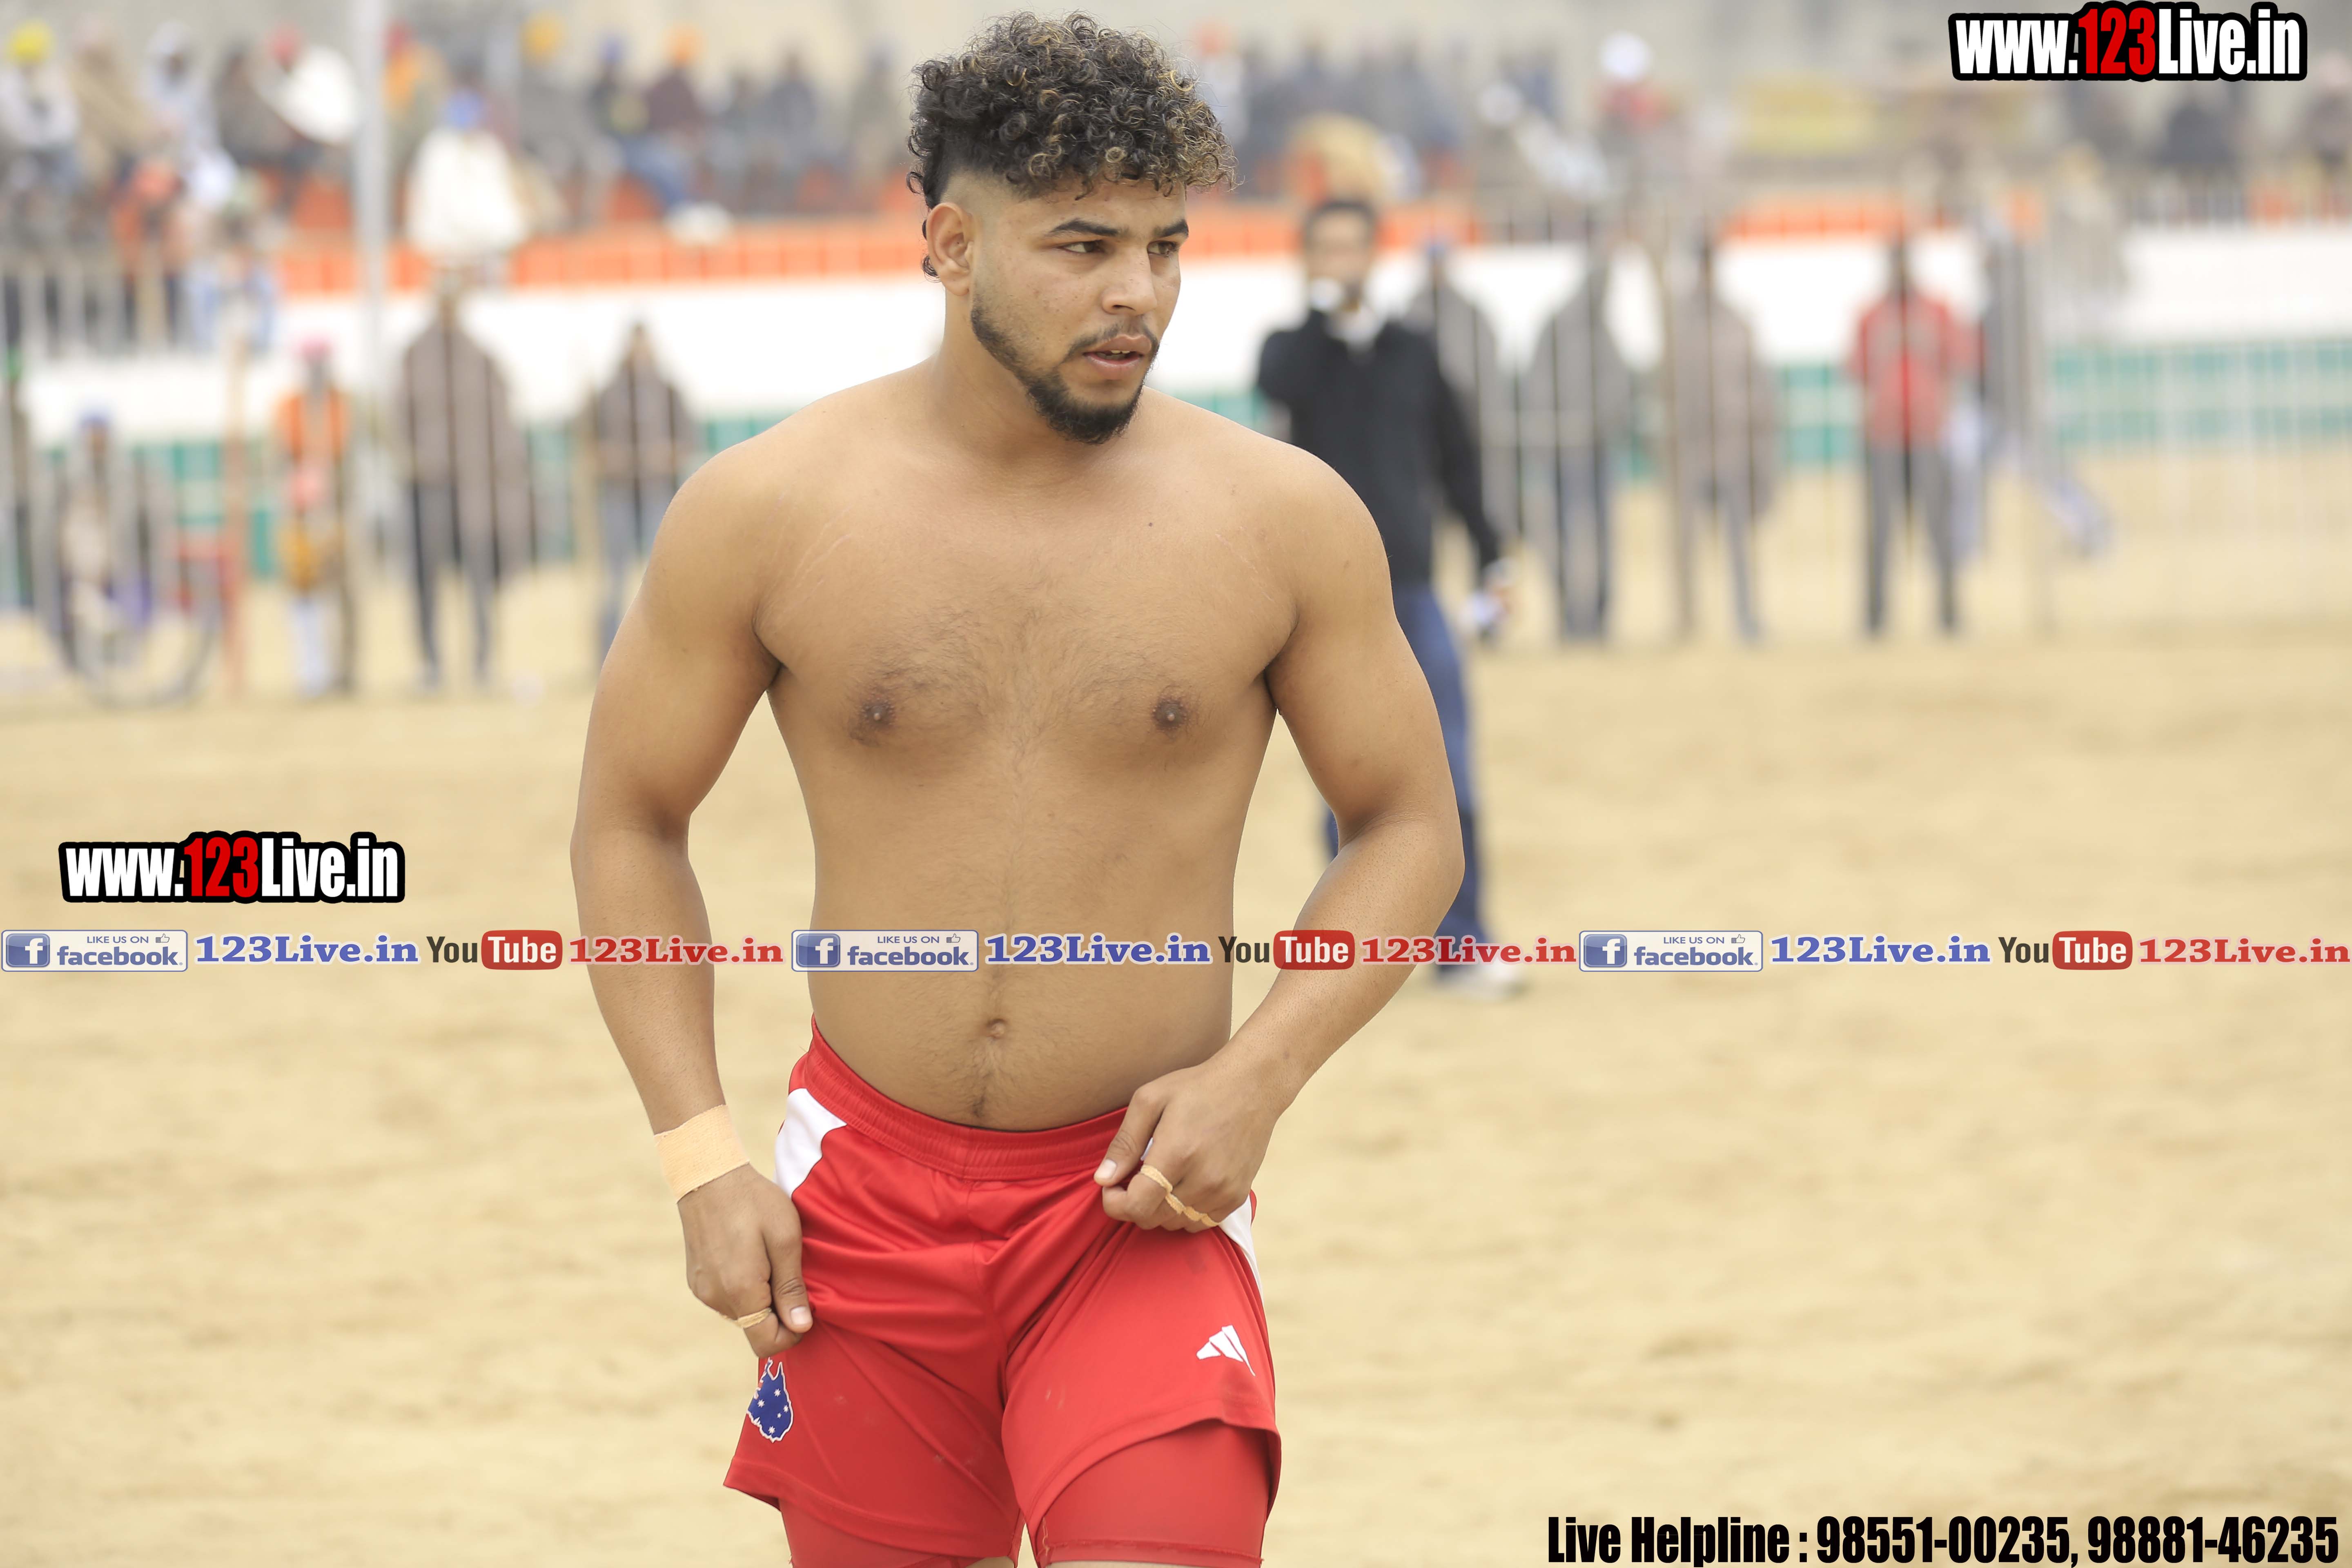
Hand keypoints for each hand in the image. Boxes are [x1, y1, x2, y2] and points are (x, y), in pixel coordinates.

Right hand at [677, 1164, 813, 1355]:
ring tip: (769, 1259)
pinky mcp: (696, 1280)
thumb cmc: (755, 1201)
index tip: (805, 1307)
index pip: (766, 1343)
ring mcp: (702, 1289)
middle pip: (754, 1329)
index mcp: (740, 1289)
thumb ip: (791, 1287)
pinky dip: (743, 1288)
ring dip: (761, 1299)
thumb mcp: (785, 1238)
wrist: (708, 1174)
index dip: (792, 1334)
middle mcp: (716, 1297)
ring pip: (742, 1314)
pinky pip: (727, 1298)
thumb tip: (801, 1327)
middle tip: (789, 1273)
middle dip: (778, 1314)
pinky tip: (750, 1256)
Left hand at [1094, 1051, 1283, 1232]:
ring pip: (1175, 1224)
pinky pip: (1200, 1224)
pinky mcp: (1237, 1197)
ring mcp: (1223, 1191)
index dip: (1115, 1202)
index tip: (1113, 1185)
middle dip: (1134, 1204)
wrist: (1252, 1086)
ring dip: (1159, 1209)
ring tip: (1162, 1178)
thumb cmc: (1196, 1088)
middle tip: (1136, 1177)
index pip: (1137, 1206)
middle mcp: (1203, 1179)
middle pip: (1152, 1219)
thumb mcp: (1150, 1100)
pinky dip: (1184, 1212)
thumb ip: (1125, 1143)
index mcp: (1177, 1153)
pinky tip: (1183, 1185)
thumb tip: (1102, 1179)